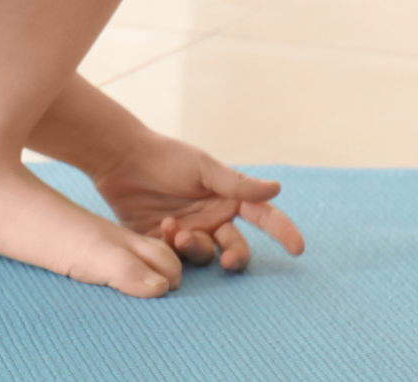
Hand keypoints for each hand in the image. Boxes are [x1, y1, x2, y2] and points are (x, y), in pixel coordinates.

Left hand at [90, 131, 305, 271]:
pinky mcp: (163, 242)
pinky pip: (177, 256)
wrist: (120, 158)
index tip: (298, 248)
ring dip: (198, 248)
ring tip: (180, 234)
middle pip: (236, 247)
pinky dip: (173, 247)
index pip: (263, 218)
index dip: (282, 232)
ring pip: (206, 255)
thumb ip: (236, 183)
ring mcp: (189, 231)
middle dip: (237, 256)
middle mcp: (212, 219)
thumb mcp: (202, 167)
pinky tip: (164, 228)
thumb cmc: (164, 156)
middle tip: (230, 260)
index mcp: (228, 199)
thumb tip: (276, 188)